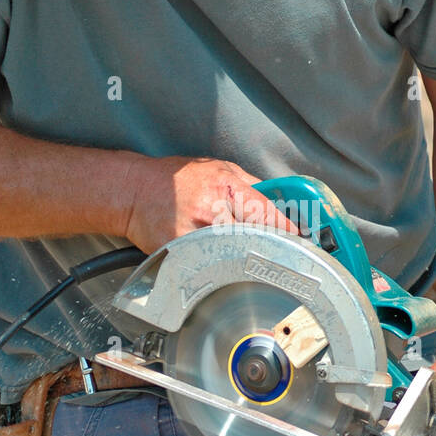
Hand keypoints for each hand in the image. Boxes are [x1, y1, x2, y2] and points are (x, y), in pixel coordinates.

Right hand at [120, 154, 298, 255]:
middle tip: (284, 257)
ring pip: (235, 255)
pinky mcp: (181, 252)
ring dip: (248, 260)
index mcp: (225, 185)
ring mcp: (195, 234)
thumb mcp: (216, 167)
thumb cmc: (175, 179)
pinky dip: (220, 268)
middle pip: (255, 238)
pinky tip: (224, 267)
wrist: (134, 192)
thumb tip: (278, 199)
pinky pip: (208, 265)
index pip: (267, 213)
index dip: (288, 231)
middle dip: (272, 248)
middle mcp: (212, 209)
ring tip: (254, 262)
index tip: (301, 242)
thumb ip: (249, 183)